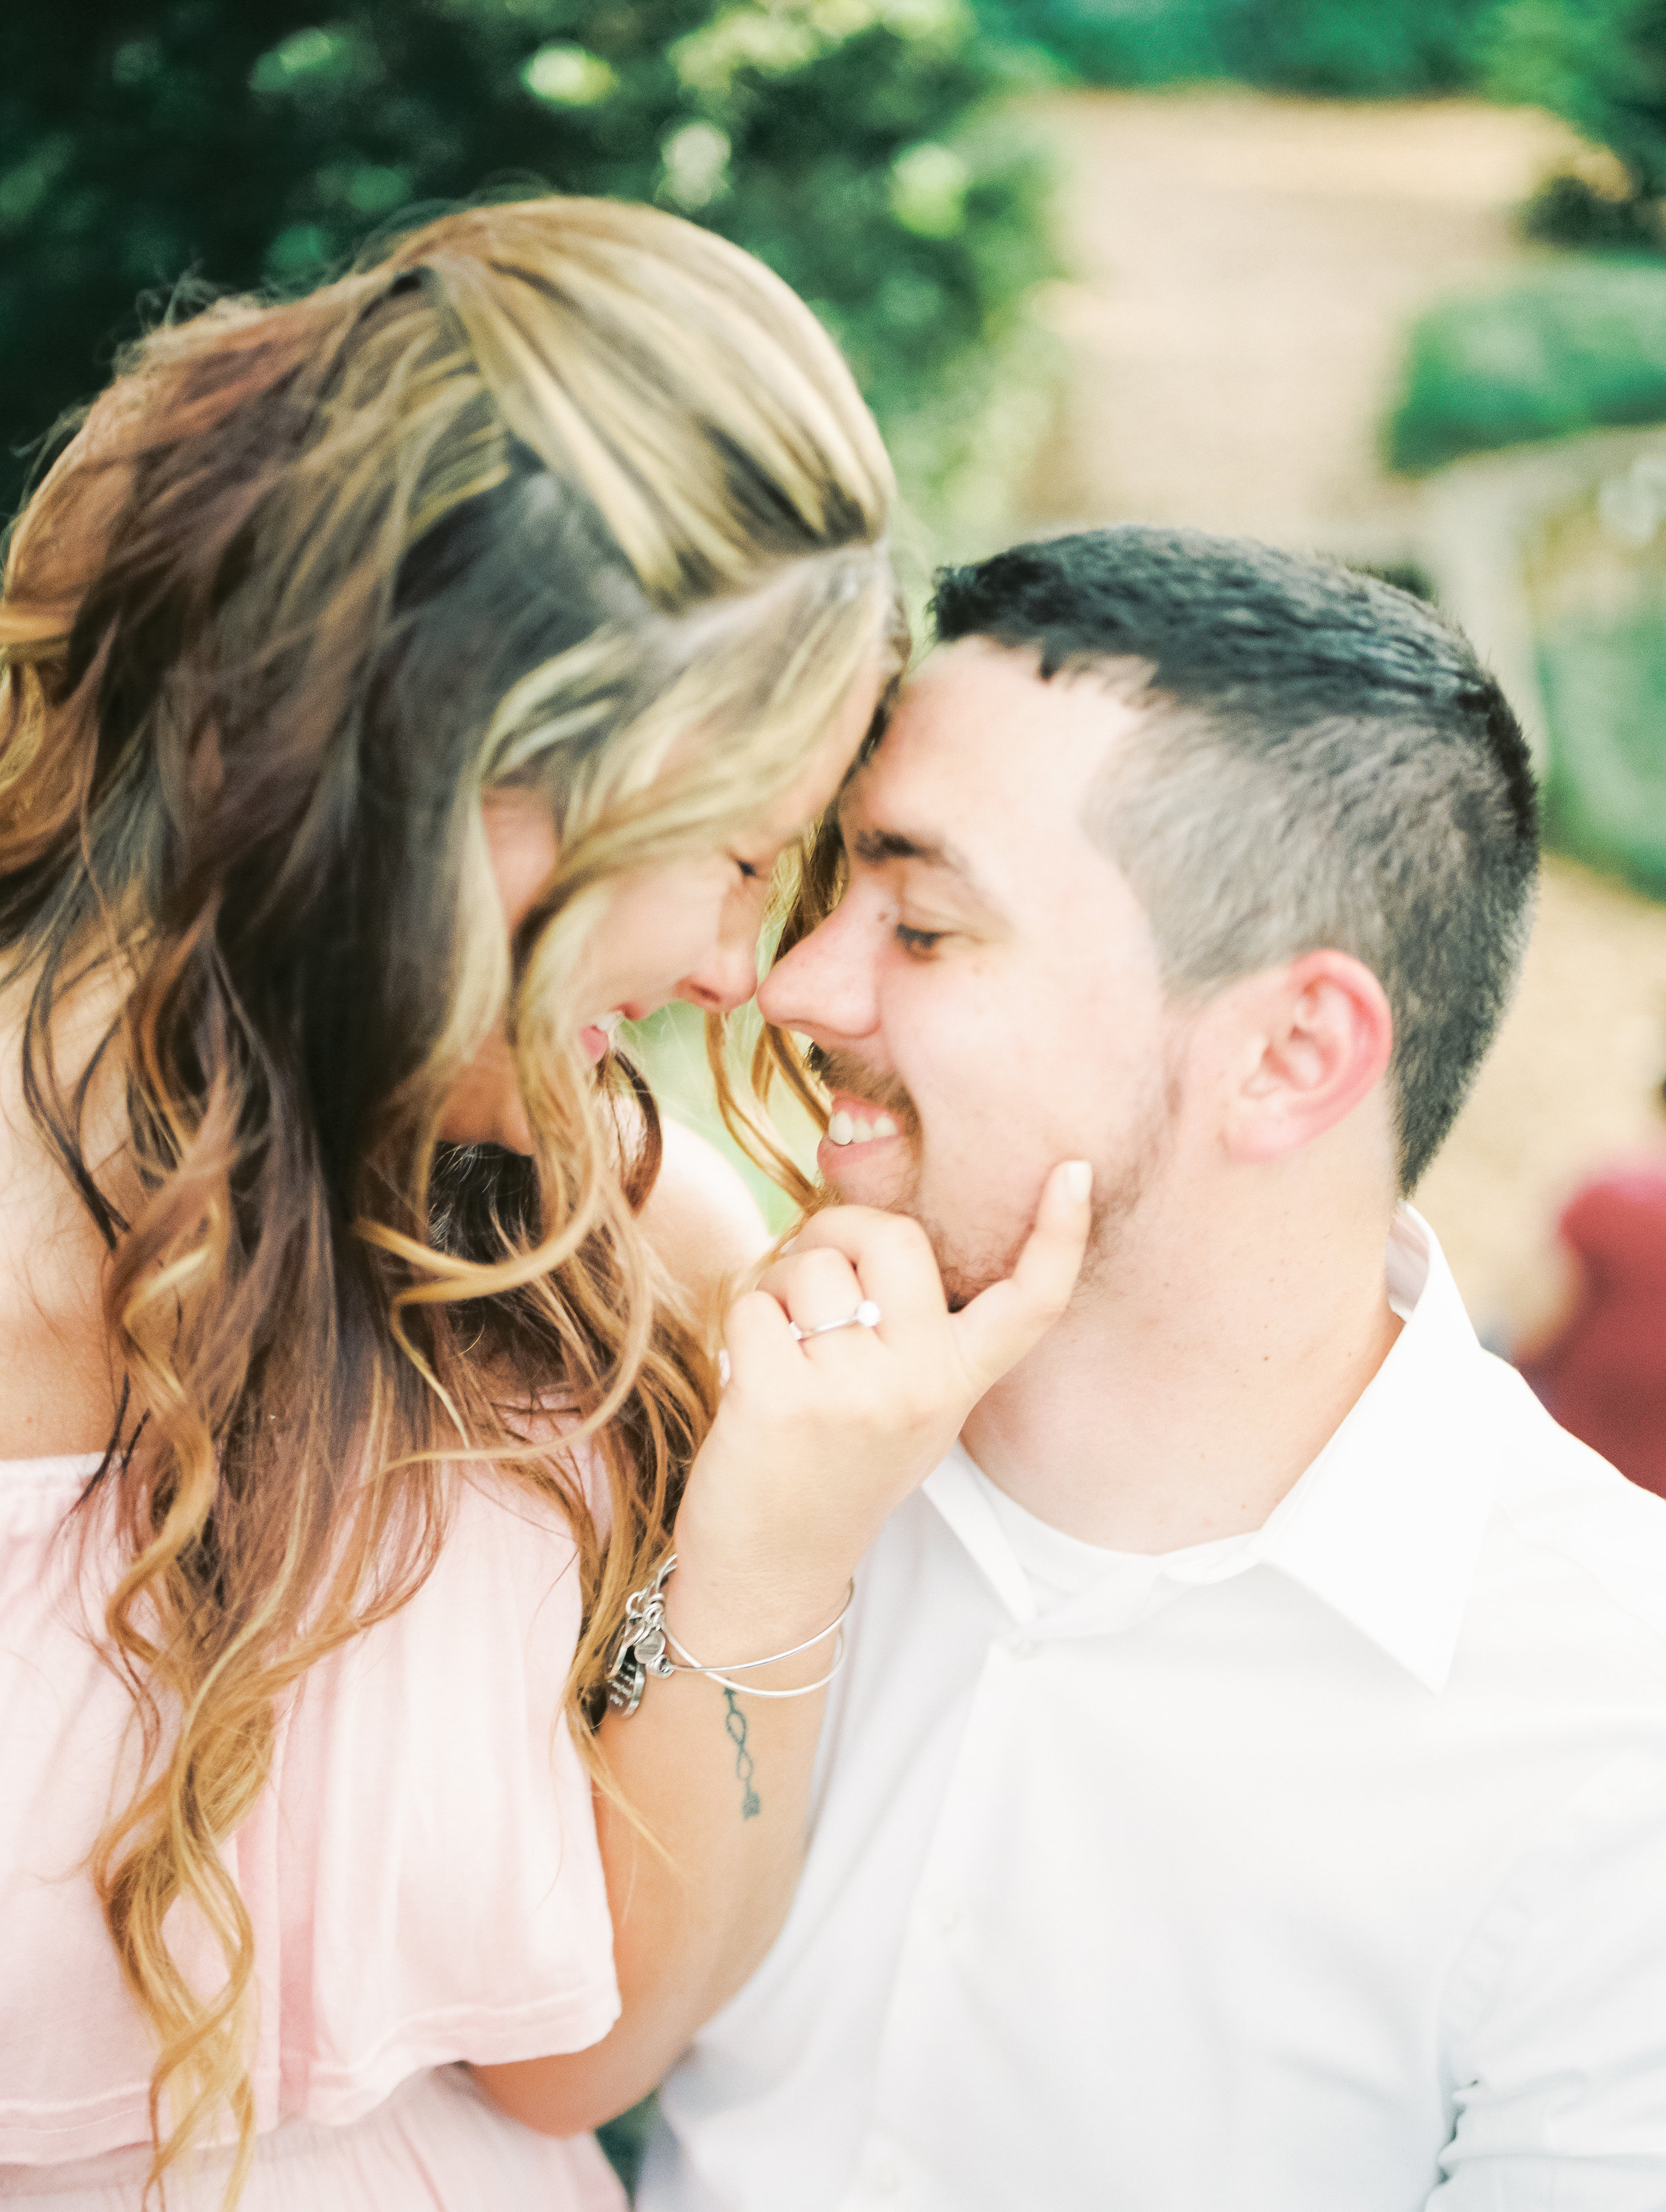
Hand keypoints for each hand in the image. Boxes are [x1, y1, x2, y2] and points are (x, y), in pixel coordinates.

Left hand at [668, 1161, 1092, 1646]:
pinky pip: (753, 1302)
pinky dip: (740, 1324)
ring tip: (781, 1345)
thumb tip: (860, 1232)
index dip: (1059, 1232)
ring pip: (810, 1266)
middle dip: (838, 1227)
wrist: (773, 1570)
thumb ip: (906, 1333)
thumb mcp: (903, 1408)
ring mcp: (855, 1392)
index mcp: (959, 1383)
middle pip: (893, 1238)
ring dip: (778, 1286)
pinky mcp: (783, 1398)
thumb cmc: (828, 1470)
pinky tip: (751, 1373)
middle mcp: (921, 1385)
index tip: (1074, 1171)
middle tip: (810, 1263)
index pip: (1030, 1302)